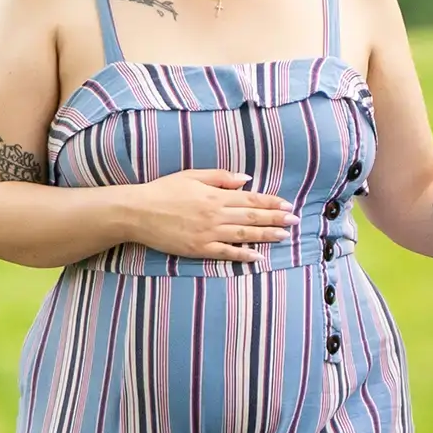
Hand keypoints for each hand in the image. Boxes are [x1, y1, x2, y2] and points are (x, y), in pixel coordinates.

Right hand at [130, 169, 298, 262]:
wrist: (138, 212)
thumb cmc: (163, 191)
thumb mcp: (192, 175)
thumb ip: (220, 177)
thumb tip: (246, 180)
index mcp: (215, 194)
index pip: (250, 198)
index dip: (271, 202)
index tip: (286, 205)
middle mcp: (215, 213)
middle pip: (252, 216)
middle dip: (276, 218)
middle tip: (295, 221)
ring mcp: (208, 233)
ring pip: (243, 234)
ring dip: (266, 235)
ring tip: (284, 236)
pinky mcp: (199, 248)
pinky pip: (226, 253)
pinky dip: (243, 254)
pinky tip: (257, 256)